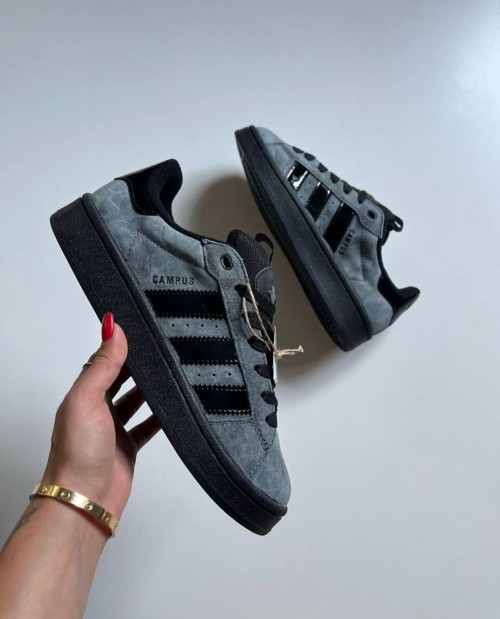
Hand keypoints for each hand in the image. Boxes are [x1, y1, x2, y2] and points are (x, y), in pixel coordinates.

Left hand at [42, 312, 160, 518]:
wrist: (85, 501)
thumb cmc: (77, 454)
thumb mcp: (87, 399)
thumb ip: (102, 364)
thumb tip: (112, 329)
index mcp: (83, 394)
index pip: (104, 361)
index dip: (120, 347)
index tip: (140, 332)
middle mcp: (97, 410)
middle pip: (122, 379)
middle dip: (139, 366)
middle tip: (162, 352)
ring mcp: (113, 429)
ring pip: (136, 401)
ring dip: (151, 390)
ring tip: (171, 375)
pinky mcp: (128, 447)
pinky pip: (147, 426)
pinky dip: (160, 417)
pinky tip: (173, 408)